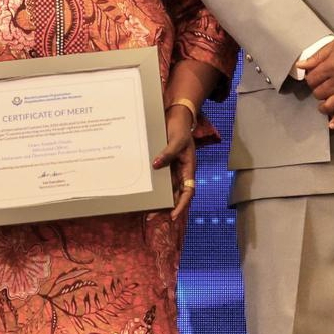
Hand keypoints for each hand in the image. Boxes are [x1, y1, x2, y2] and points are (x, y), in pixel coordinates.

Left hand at [153, 104, 199, 221]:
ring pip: (167, 189)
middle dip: (165, 207)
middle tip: (151, 216)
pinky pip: (159, 179)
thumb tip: (156, 165)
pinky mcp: (164, 165)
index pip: (188, 191)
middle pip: (175, 194)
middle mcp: (181, 172)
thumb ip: (168, 153)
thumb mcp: (177, 140)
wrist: (177, 117)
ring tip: (146, 209)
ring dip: (158, 199)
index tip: (173, 215)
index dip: (181, 204)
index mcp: (189, 168)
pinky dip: (154, 187)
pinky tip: (144, 192)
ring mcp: (172, 169)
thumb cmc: (180, 128)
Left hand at [305, 23, 333, 126]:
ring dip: (324, 107)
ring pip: (329, 105)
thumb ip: (318, 56)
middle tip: (322, 89)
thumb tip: (301, 64)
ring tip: (324, 105)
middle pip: (318, 93)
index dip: (311, 79)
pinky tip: (333, 124)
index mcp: (331, 66)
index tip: (315, 78)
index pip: (311, 79)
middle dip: (317, 91)